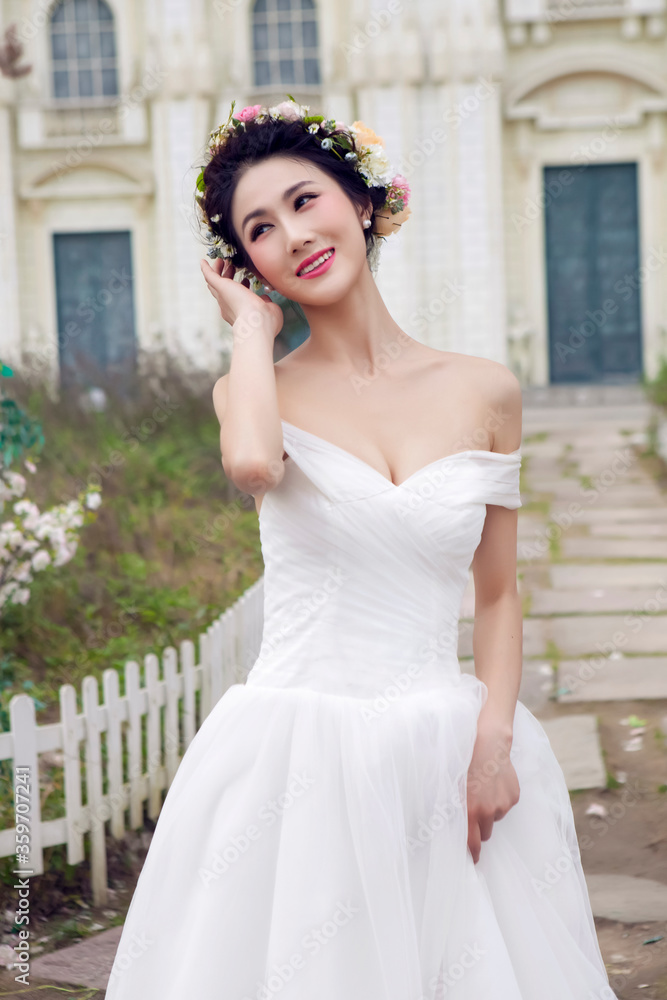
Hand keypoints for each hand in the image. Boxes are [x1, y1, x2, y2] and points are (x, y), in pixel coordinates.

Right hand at [200, 257, 283, 336]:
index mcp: (239, 312)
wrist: (256, 323)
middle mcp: (228, 306)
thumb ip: (266, 304)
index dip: (241, 287)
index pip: (237, 298)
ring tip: (222, 261)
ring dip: (218, 271)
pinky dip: (206, 269)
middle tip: (231, 266)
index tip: (247, 280)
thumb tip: (265, 298)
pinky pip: (210, 276)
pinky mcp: (221, 287)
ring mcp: (223, 297)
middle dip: (227, 277)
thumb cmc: (265, 322)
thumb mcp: (269, 310)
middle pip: (223, 289)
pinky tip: (203, 261)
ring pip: (215, 282)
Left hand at [466, 725, 519, 863]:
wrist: (487, 744)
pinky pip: (506, 805)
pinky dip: (501, 799)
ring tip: (484, 790)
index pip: (473, 842)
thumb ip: (455, 809)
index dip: (473, 854)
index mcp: (471, 811)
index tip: (473, 861)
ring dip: (490, 810)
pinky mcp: (514, 797)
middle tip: (476, 811)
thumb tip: (451, 827)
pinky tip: (495, 783)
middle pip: (486, 833)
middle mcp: (488, 811)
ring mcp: (503, 805)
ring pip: (496, 817)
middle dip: (481, 827)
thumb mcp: (454, 787)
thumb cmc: (465, 764)